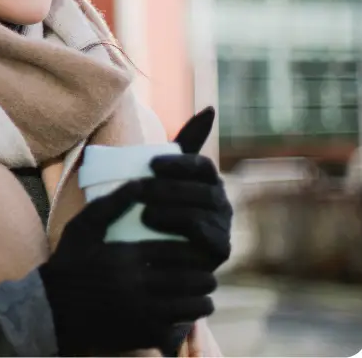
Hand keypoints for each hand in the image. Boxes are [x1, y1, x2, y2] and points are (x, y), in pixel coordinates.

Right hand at [38, 181, 216, 355]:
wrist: (51, 309)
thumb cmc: (69, 263)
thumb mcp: (83, 228)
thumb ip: (112, 205)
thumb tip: (140, 182)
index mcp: (126, 257)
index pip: (177, 251)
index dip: (194, 249)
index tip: (197, 248)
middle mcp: (137, 286)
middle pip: (191, 279)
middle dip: (203, 275)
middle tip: (204, 271)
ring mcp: (142, 313)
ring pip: (192, 306)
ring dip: (200, 298)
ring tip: (199, 292)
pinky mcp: (142, 334)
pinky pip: (179, 327)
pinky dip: (186, 319)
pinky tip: (182, 311)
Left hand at [143, 109, 232, 270]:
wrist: (143, 250)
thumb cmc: (149, 204)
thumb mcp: (161, 173)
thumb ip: (183, 143)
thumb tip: (211, 109)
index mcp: (208, 180)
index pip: (201, 165)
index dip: (179, 163)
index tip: (151, 163)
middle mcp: (221, 202)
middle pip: (201, 191)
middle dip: (168, 188)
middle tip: (138, 190)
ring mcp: (224, 228)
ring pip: (200, 215)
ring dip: (170, 212)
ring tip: (143, 213)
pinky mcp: (219, 251)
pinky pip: (204, 240)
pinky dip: (178, 234)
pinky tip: (153, 230)